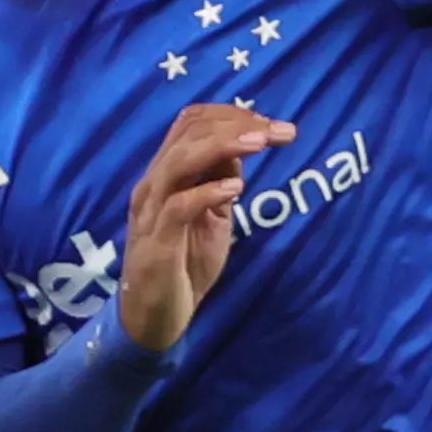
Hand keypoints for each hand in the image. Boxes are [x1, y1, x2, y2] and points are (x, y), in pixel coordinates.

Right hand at [120, 104, 295, 352]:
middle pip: (189, 133)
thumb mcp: (212, 218)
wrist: (154, 317)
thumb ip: (221, 183)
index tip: (271, 124)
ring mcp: (151, 213)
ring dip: (223, 146)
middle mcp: (154, 185)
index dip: (232, 114)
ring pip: (179, 161)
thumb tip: (244, 148)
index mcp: (166, 174)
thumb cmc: (183, 266)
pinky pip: (178, 207)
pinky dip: (208, 192)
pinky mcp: (156, 243)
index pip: (191, 122)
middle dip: (238, 124)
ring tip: (261, 142)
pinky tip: (236, 188)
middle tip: (280, 130)